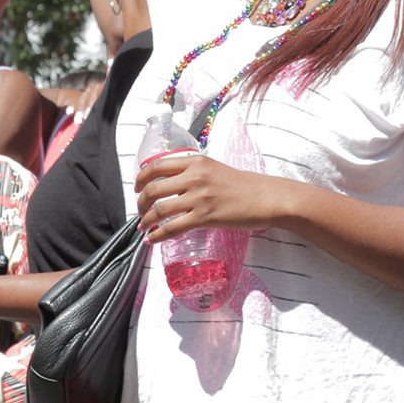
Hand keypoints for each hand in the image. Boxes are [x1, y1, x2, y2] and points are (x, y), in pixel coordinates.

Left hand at [134, 154, 285, 242]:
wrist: (266, 198)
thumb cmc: (244, 186)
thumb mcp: (215, 169)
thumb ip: (194, 173)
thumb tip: (173, 186)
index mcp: (195, 162)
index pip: (156, 166)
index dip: (140, 179)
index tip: (137, 189)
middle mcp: (194, 176)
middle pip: (153, 189)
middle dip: (140, 204)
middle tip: (140, 212)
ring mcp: (199, 197)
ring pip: (159, 209)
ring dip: (145, 221)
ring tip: (143, 228)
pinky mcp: (205, 217)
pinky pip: (172, 228)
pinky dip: (156, 235)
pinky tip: (151, 240)